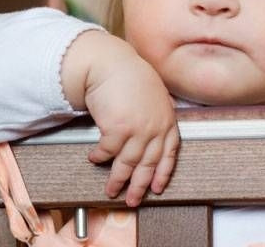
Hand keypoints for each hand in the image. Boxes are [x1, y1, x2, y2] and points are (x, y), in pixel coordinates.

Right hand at [61, 32, 178, 206]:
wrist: (110, 63)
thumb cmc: (129, 75)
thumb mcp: (153, 94)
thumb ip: (157, 113)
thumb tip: (154, 131)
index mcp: (167, 120)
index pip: (170, 153)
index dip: (163, 173)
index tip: (157, 187)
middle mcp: (156, 128)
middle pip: (148, 165)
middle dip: (139, 186)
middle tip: (133, 201)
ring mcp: (138, 130)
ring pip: (127, 164)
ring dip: (117, 180)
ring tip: (110, 190)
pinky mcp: (118, 130)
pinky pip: (107, 152)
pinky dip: (99, 157)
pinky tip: (94, 158)